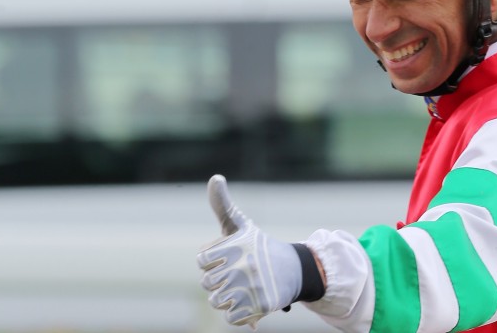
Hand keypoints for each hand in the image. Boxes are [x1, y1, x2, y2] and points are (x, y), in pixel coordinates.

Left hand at [197, 175, 302, 328]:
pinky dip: (237, 313)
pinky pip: (230, 317)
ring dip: (227, 297)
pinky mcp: (259, 307)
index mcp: (237, 245)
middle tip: (238, 273)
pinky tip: (249, 300)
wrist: (294, 270)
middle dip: (219, 280)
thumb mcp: (241, 225)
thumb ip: (222, 204)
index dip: (213, 261)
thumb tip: (215, 177)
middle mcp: (244, 266)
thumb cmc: (260, 247)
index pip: (202, 260)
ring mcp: (251, 288)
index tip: (229, 256)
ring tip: (244, 286)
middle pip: (207, 283)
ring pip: (216, 301)